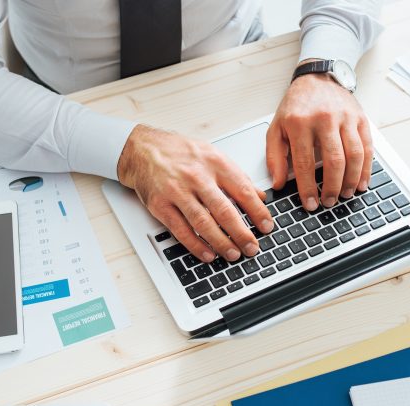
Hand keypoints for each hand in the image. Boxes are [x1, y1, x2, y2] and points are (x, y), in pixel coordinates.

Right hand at [117, 125, 273, 262]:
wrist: (143, 148)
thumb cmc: (180, 152)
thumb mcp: (213, 155)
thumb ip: (237, 176)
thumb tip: (260, 196)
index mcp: (215, 163)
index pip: (243, 191)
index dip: (258, 212)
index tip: (267, 227)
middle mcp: (197, 176)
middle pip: (224, 210)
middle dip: (242, 233)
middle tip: (253, 247)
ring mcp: (177, 191)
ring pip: (203, 222)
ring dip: (221, 242)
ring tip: (233, 254)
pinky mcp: (160, 204)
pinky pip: (181, 230)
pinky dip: (196, 245)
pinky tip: (208, 253)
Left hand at [266, 71, 373, 210]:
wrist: (318, 78)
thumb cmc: (296, 106)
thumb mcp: (277, 127)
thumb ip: (274, 156)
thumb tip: (277, 183)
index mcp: (300, 123)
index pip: (304, 163)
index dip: (308, 188)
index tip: (310, 204)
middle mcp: (324, 119)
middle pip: (333, 161)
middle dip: (332, 187)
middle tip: (329, 202)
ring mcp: (345, 118)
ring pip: (354, 155)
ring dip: (351, 180)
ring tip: (346, 194)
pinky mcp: (360, 118)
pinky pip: (367, 146)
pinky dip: (366, 168)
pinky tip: (362, 182)